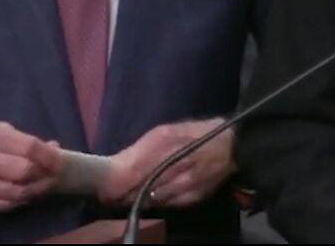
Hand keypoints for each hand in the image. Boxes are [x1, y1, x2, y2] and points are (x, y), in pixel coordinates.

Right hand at [0, 120, 61, 212]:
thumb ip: (21, 138)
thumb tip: (54, 147)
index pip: (27, 147)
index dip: (48, 156)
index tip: (60, 160)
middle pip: (22, 172)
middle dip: (44, 175)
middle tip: (54, 175)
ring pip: (13, 192)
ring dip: (35, 191)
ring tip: (44, 185)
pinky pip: (0, 205)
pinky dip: (18, 201)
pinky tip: (26, 194)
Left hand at [99, 118, 233, 208]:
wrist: (232, 145)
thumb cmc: (194, 134)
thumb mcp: (165, 132)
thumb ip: (140, 150)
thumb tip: (114, 168)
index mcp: (167, 140)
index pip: (133, 169)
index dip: (115, 183)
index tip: (103, 189)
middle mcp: (177, 162)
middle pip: (140, 186)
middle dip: (123, 193)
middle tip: (112, 195)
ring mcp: (187, 182)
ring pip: (153, 198)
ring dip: (139, 198)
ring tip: (131, 195)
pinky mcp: (194, 195)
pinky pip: (168, 203)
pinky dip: (158, 201)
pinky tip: (155, 195)